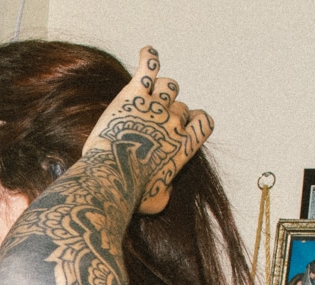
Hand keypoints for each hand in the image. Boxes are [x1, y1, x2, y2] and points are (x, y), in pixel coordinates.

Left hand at [81, 48, 210, 215]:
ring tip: (149, 93)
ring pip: (169, 85)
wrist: (111, 176)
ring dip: (161, 89)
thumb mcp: (156, 202)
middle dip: (170, 112)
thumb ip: (166, 193)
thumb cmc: (131, 194)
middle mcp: (174, 123)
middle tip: (151, 121)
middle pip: (181, 106)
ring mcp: (155, 106)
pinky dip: (150, 57)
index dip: (195, 121)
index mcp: (184, 147)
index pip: (204, 122)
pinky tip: (147, 52)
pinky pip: (148, 68)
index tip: (185, 125)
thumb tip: (166, 192)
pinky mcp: (133, 95)